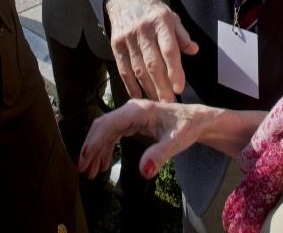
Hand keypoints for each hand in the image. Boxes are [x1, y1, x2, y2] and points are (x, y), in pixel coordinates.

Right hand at [78, 99, 210, 179]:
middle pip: (102, 126)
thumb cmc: (189, 127)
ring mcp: (130, 114)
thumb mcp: (178, 142)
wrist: (198, 120)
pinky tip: (104, 164)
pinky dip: (105, 148)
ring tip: (91, 172)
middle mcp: (131, 109)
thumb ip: (160, 155)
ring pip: (105, 130)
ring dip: (96, 150)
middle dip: (90, 148)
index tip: (84, 162)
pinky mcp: (132, 121)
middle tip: (84, 170)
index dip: (93, 143)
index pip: (108, 125)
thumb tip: (143, 172)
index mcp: (138, 111)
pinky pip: (113, 133)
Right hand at [105, 0, 197, 101]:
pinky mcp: (116, 45)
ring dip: (148, 88)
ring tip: (157, 103)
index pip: (169, 50)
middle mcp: (144, 30)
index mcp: (161, 22)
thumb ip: (182, 35)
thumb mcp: (171, 16)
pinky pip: (123, 69)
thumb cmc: (152, 11)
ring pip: (138, 69)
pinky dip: (130, 85)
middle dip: (162, 86)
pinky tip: (138, 96)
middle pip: (153, 63)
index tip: (179, 88)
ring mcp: (128, 38)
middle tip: (169, 103)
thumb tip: (194, 50)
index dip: (175, 71)